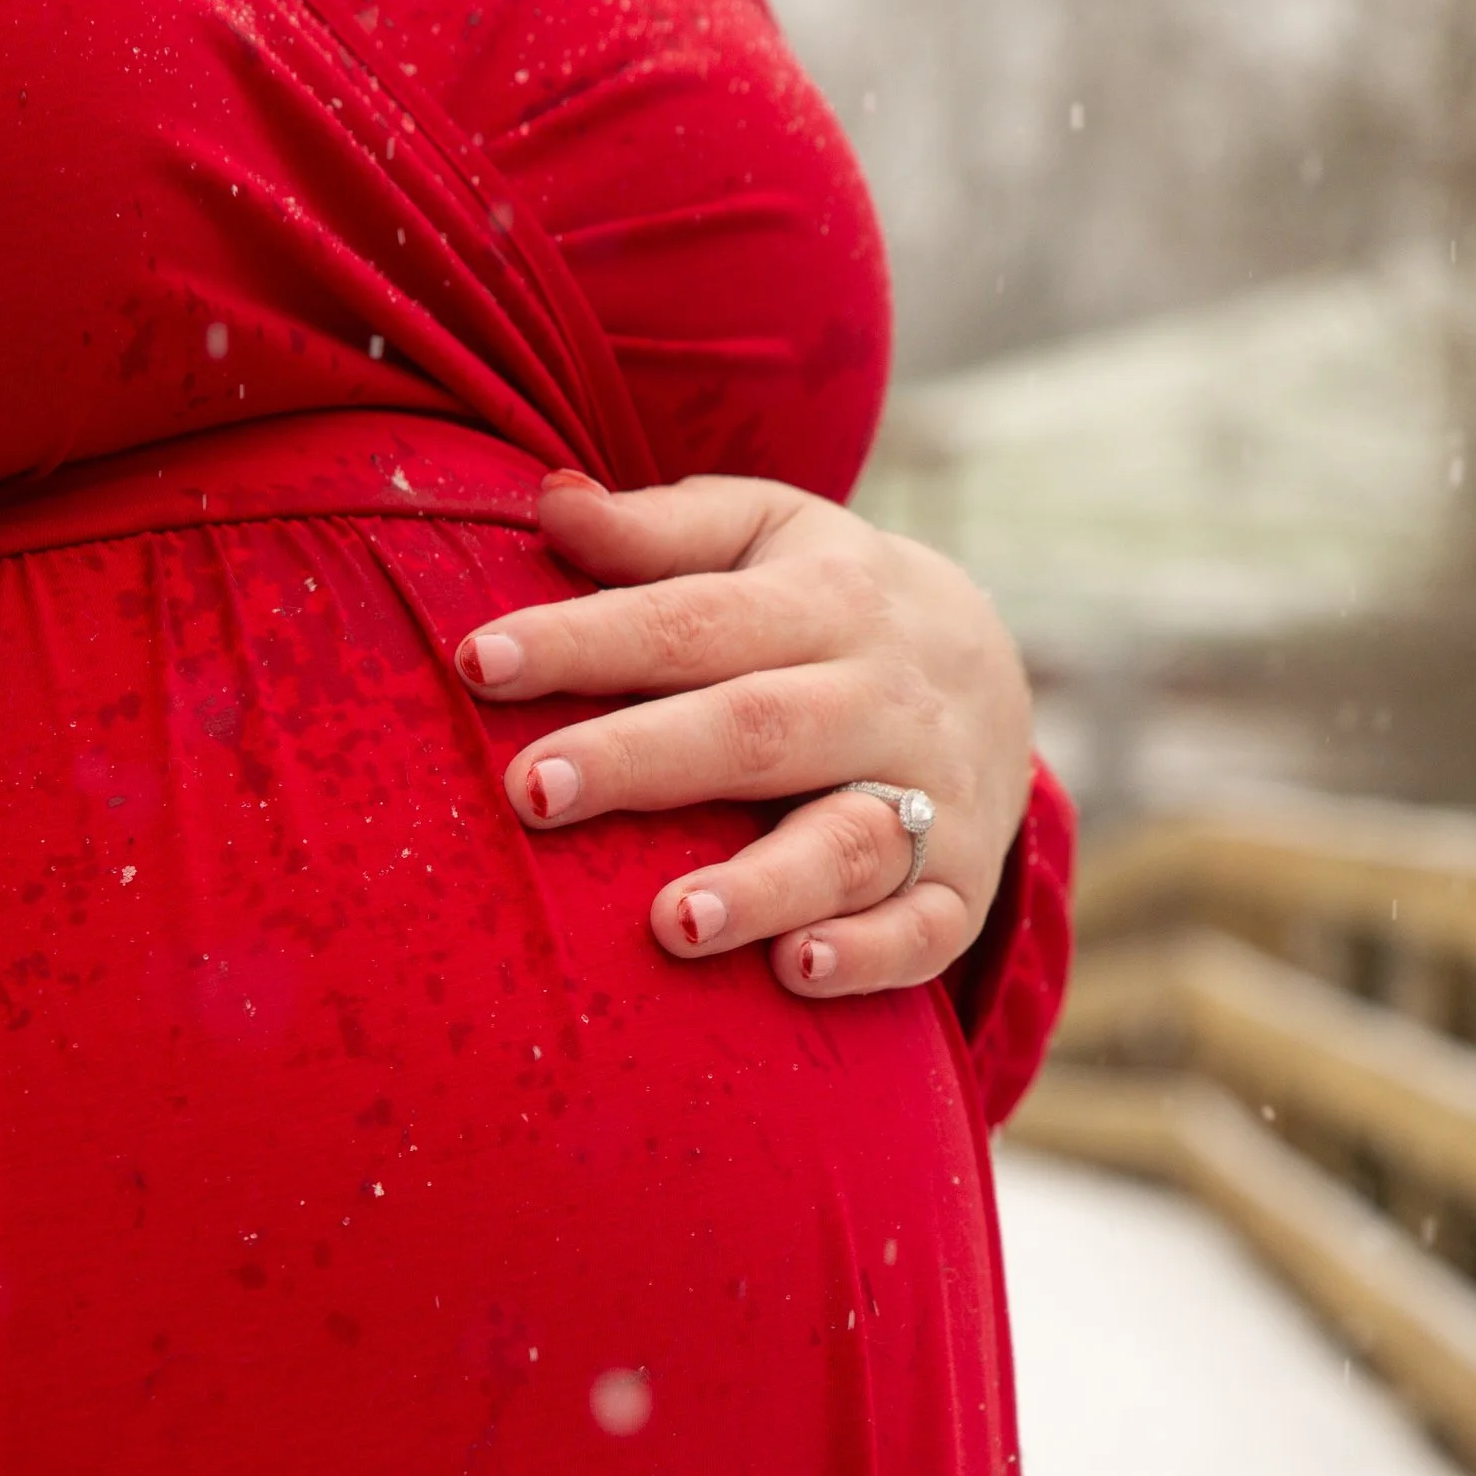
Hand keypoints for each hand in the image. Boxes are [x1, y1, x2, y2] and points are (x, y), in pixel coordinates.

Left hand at [456, 471, 1034, 997]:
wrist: (997, 668)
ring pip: (850, 841)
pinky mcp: (962, 888)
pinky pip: (925, 931)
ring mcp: (934, 798)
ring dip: (764, 885)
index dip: (585, 641)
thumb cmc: (829, 604)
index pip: (690, 619)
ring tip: (672, 922)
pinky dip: (870, 956)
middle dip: (644, 760)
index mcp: (825, 600)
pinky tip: (798, 971)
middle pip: (758, 728)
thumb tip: (547, 504)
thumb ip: (661, 533)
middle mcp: (883, 697)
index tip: (478, 662)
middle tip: (533, 791)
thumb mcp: (768, 537)